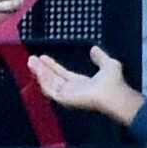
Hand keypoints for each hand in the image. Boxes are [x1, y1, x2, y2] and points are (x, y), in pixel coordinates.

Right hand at [22, 46, 141, 123]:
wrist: (114, 93)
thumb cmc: (114, 83)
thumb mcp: (108, 64)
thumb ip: (100, 57)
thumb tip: (94, 49)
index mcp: (81, 83)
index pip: (62, 74)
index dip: (52, 65)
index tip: (43, 58)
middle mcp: (73, 90)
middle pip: (52, 78)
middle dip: (41, 69)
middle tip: (32, 59)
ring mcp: (67, 95)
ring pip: (49, 83)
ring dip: (39, 72)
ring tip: (31, 62)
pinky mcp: (64, 99)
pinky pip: (49, 89)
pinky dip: (43, 79)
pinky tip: (38, 70)